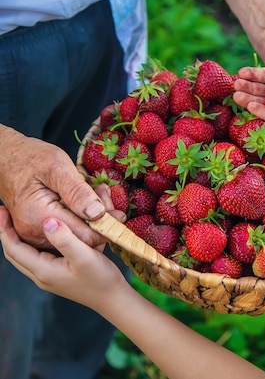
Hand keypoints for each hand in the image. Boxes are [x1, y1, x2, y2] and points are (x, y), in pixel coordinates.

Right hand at [0, 128, 109, 247]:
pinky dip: (81, 217)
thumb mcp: (57, 167)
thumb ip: (77, 192)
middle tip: (107, 195)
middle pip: (81, 238)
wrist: (6, 158)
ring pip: (76, 235)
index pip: (83, 236)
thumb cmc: (30, 157)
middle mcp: (35, 231)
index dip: (106, 227)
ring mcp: (35, 233)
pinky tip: (86, 199)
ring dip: (92, 217)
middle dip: (101, 220)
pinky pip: (67, 229)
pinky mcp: (39, 230)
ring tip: (97, 192)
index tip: (121, 214)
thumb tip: (97, 213)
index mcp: (39, 216)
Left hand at [0, 205, 128, 310]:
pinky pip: (38, 256)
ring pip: (25, 255)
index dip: (4, 229)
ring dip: (18, 237)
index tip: (2, 210)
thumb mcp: (85, 256)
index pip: (13, 249)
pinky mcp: (58, 275)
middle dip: (6, 232)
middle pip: (14, 253)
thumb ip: (65, 239)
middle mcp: (41, 275)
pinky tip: (44, 232)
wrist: (113, 298)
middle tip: (6, 212)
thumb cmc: (101, 279)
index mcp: (43, 270)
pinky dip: (34, 243)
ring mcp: (49, 276)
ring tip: (19, 219)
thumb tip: (46, 221)